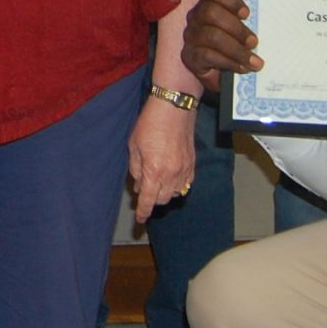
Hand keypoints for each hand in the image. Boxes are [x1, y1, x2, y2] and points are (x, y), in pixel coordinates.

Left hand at [128, 95, 196, 221]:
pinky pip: (186, 185)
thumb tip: (138, 185)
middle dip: (151, 200)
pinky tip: (170, 180)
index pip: (148, 200)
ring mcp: (184, 170)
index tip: (140, 219)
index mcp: (153, 171)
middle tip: (143, 191)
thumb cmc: (150, 123)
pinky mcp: (192, 164)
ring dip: (164, 194)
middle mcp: (171, 174)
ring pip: (175, 194)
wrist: (174, 108)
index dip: (143, 212)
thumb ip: (135, 169)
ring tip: (156, 184)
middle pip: (162, 200)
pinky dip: (177, 187)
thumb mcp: (134, 146)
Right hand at [180, 0, 262, 92]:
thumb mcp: (244, 31)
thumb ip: (251, 23)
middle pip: (211, 12)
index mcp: (210, 3)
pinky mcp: (190, 56)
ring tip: (254, 61)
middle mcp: (197, 16)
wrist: (222, 76)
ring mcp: (191, 36)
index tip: (247, 14)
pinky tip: (241, 68)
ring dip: (236, 49)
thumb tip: (269, 22)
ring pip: (211, 35)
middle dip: (236, 28)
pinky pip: (207, 55)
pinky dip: (228, 62)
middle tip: (254, 42)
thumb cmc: (236, 47)